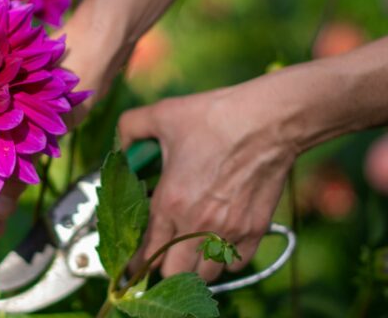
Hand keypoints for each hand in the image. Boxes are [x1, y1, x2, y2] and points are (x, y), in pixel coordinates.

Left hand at [120, 84, 296, 280]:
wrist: (268, 121)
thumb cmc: (215, 117)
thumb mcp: (161, 114)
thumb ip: (129, 128)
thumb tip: (120, 145)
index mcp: (170, 201)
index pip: (147, 251)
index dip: (138, 260)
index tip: (136, 261)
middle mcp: (197, 223)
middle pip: (173, 272)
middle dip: (164, 266)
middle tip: (164, 253)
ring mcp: (229, 230)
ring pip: (206, 275)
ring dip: (195, 266)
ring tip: (191, 250)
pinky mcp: (255, 229)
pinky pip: (237, 265)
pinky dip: (226, 260)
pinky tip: (219, 242)